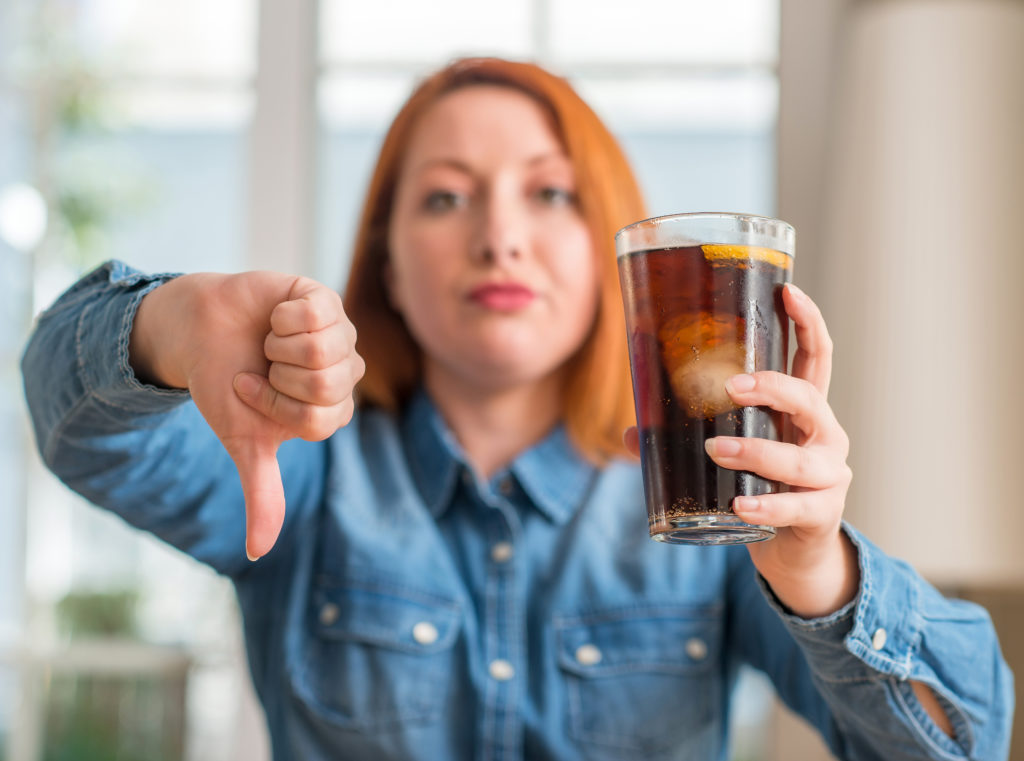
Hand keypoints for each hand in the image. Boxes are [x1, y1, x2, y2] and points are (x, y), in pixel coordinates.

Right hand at [131, 272, 363, 560]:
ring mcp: (340, 333)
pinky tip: (274, 316)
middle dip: (278, 377)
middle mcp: (345, 372)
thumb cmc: (226, 385)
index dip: (277, 406)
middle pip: (326, 385)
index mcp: (333, 408)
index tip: (255, 393)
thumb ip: (262, 492)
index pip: (320, 418)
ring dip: (279, 347)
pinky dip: (282, 317)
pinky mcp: (325, 299)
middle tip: (263, 367)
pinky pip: (315, 313)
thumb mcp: (244, 442)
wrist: (199, 332)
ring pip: (322, 350)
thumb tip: (257, 553)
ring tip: (269, 342)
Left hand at [709, 283, 854, 616]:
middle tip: (729, 387)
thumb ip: (684, 440)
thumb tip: (627, 433)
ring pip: (799, 459)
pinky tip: (740, 504)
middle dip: (772, 388)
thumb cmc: (762, 486)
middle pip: (810, 399)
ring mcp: (829, 476)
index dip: (806, 321)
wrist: (795, 552)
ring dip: (756, 451)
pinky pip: (796, 508)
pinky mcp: (822, 514)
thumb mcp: (734, 455)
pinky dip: (766, 505)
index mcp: (804, 412)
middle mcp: (824, 436)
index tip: (788, 289)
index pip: (815, 358)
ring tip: (717, 449)